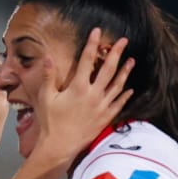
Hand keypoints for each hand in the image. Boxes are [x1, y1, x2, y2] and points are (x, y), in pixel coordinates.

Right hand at [29, 30, 134, 163]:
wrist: (59, 147)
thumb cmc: (50, 122)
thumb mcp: (45, 97)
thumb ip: (48, 76)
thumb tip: (48, 56)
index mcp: (78, 87)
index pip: (87, 60)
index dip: (92, 44)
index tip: (97, 31)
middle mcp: (93, 95)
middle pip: (108, 69)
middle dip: (116, 53)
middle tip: (124, 41)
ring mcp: (101, 107)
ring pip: (117, 86)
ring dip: (125, 72)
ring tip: (131, 61)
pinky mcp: (105, 118)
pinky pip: (118, 104)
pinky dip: (125, 96)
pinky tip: (130, 89)